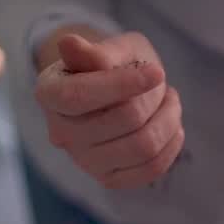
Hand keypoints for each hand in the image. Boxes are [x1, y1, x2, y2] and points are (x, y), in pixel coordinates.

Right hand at [35, 32, 184, 189]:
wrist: (114, 92)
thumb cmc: (112, 63)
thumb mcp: (109, 46)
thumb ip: (95, 50)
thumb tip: (69, 44)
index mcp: (50, 93)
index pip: (80, 96)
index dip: (121, 84)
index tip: (157, 72)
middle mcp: (60, 132)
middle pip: (122, 120)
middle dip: (152, 97)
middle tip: (161, 80)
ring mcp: (83, 160)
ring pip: (142, 147)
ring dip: (168, 120)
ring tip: (170, 101)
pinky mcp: (107, 179)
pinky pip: (150, 170)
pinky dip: (170, 146)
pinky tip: (173, 126)